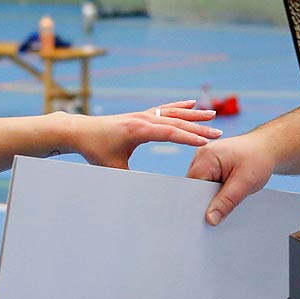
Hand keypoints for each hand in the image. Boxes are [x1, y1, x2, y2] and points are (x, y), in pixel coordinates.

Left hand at [65, 100, 219, 169]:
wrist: (81, 131)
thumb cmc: (95, 150)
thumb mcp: (113, 167)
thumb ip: (129, 179)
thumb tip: (141, 194)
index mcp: (138, 130)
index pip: (169, 133)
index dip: (188, 138)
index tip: (206, 143)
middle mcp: (143, 119)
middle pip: (175, 122)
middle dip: (197, 128)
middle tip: (218, 133)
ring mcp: (142, 115)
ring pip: (172, 113)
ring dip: (193, 115)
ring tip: (212, 116)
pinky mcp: (141, 115)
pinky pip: (165, 109)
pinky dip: (179, 106)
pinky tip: (192, 104)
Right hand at [186, 133, 275, 225]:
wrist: (267, 146)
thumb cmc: (259, 160)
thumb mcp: (245, 183)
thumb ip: (226, 202)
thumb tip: (210, 219)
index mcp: (206, 157)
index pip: (192, 187)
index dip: (198, 204)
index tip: (206, 219)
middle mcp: (201, 155)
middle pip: (194, 186)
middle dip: (206, 200)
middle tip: (220, 211)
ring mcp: (204, 158)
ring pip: (200, 184)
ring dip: (211, 194)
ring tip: (227, 197)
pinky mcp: (210, 162)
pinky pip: (207, 180)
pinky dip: (215, 189)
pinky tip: (227, 192)